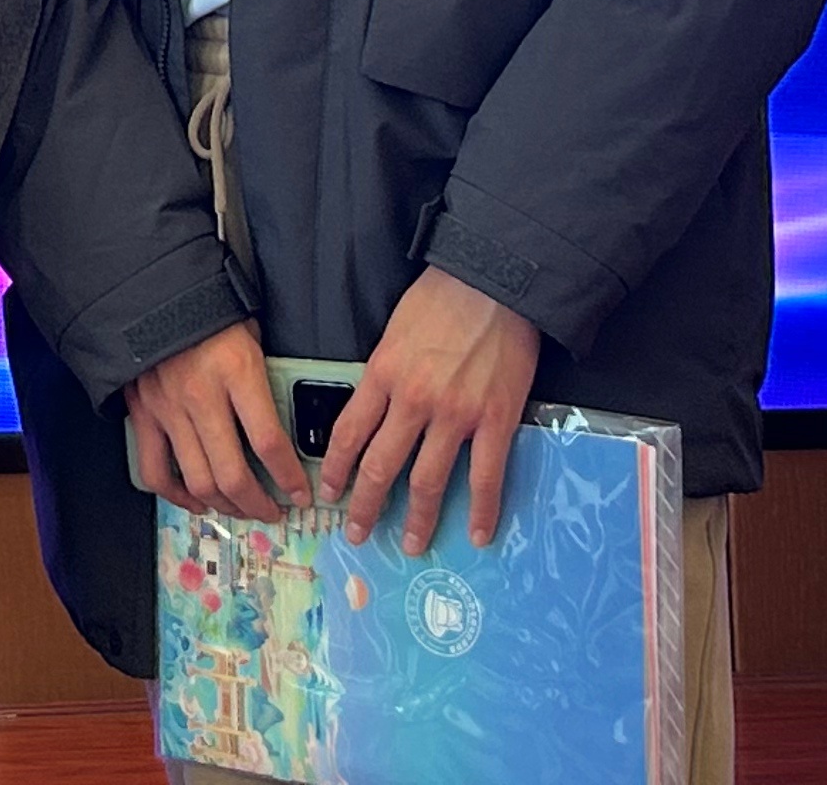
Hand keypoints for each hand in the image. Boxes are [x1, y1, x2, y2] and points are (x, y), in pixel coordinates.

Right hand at [126, 320, 306, 522]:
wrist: (153, 291)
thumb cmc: (211, 312)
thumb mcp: (251, 334)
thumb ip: (265, 377)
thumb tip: (290, 422)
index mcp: (236, 371)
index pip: (268, 441)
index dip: (288, 477)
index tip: (300, 494)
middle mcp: (201, 396)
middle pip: (232, 474)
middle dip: (258, 504)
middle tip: (273, 512)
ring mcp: (168, 409)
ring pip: (197, 481)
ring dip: (224, 506)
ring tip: (241, 509)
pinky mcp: (143, 415)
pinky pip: (155, 470)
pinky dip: (176, 495)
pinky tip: (196, 501)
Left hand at [321, 266, 541, 552]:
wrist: (495, 281)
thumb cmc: (443, 297)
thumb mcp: (394, 331)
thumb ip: (384, 372)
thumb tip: (375, 410)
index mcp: (383, 374)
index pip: (349, 433)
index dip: (337, 470)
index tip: (331, 494)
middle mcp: (414, 400)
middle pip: (382, 466)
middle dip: (367, 506)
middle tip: (359, 533)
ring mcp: (456, 414)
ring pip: (428, 481)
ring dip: (418, 519)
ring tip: (412, 544)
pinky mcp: (496, 420)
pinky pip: (486, 477)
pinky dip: (481, 511)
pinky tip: (477, 534)